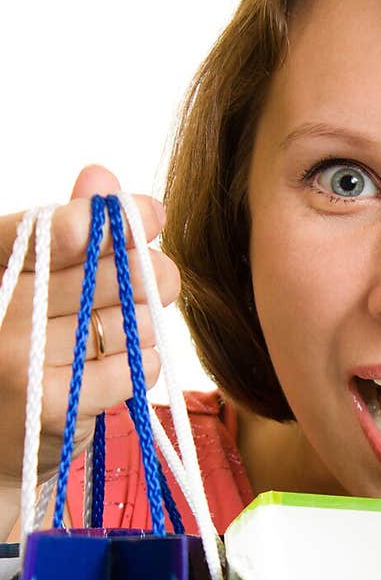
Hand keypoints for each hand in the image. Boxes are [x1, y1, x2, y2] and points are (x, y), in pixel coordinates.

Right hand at [0, 164, 177, 499]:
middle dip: (145, 270)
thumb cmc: (18, 354)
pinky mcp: (52, 405)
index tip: (151, 214)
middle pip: (98, 272)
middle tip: (162, 277)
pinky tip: (126, 367)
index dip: (104, 219)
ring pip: (123, 319)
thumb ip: (64, 235)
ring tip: (129, 332)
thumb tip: (99, 174)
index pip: (42, 231)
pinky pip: (131, 368)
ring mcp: (19, 360)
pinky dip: (143, 364)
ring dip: (144, 322)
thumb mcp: (29, 287)